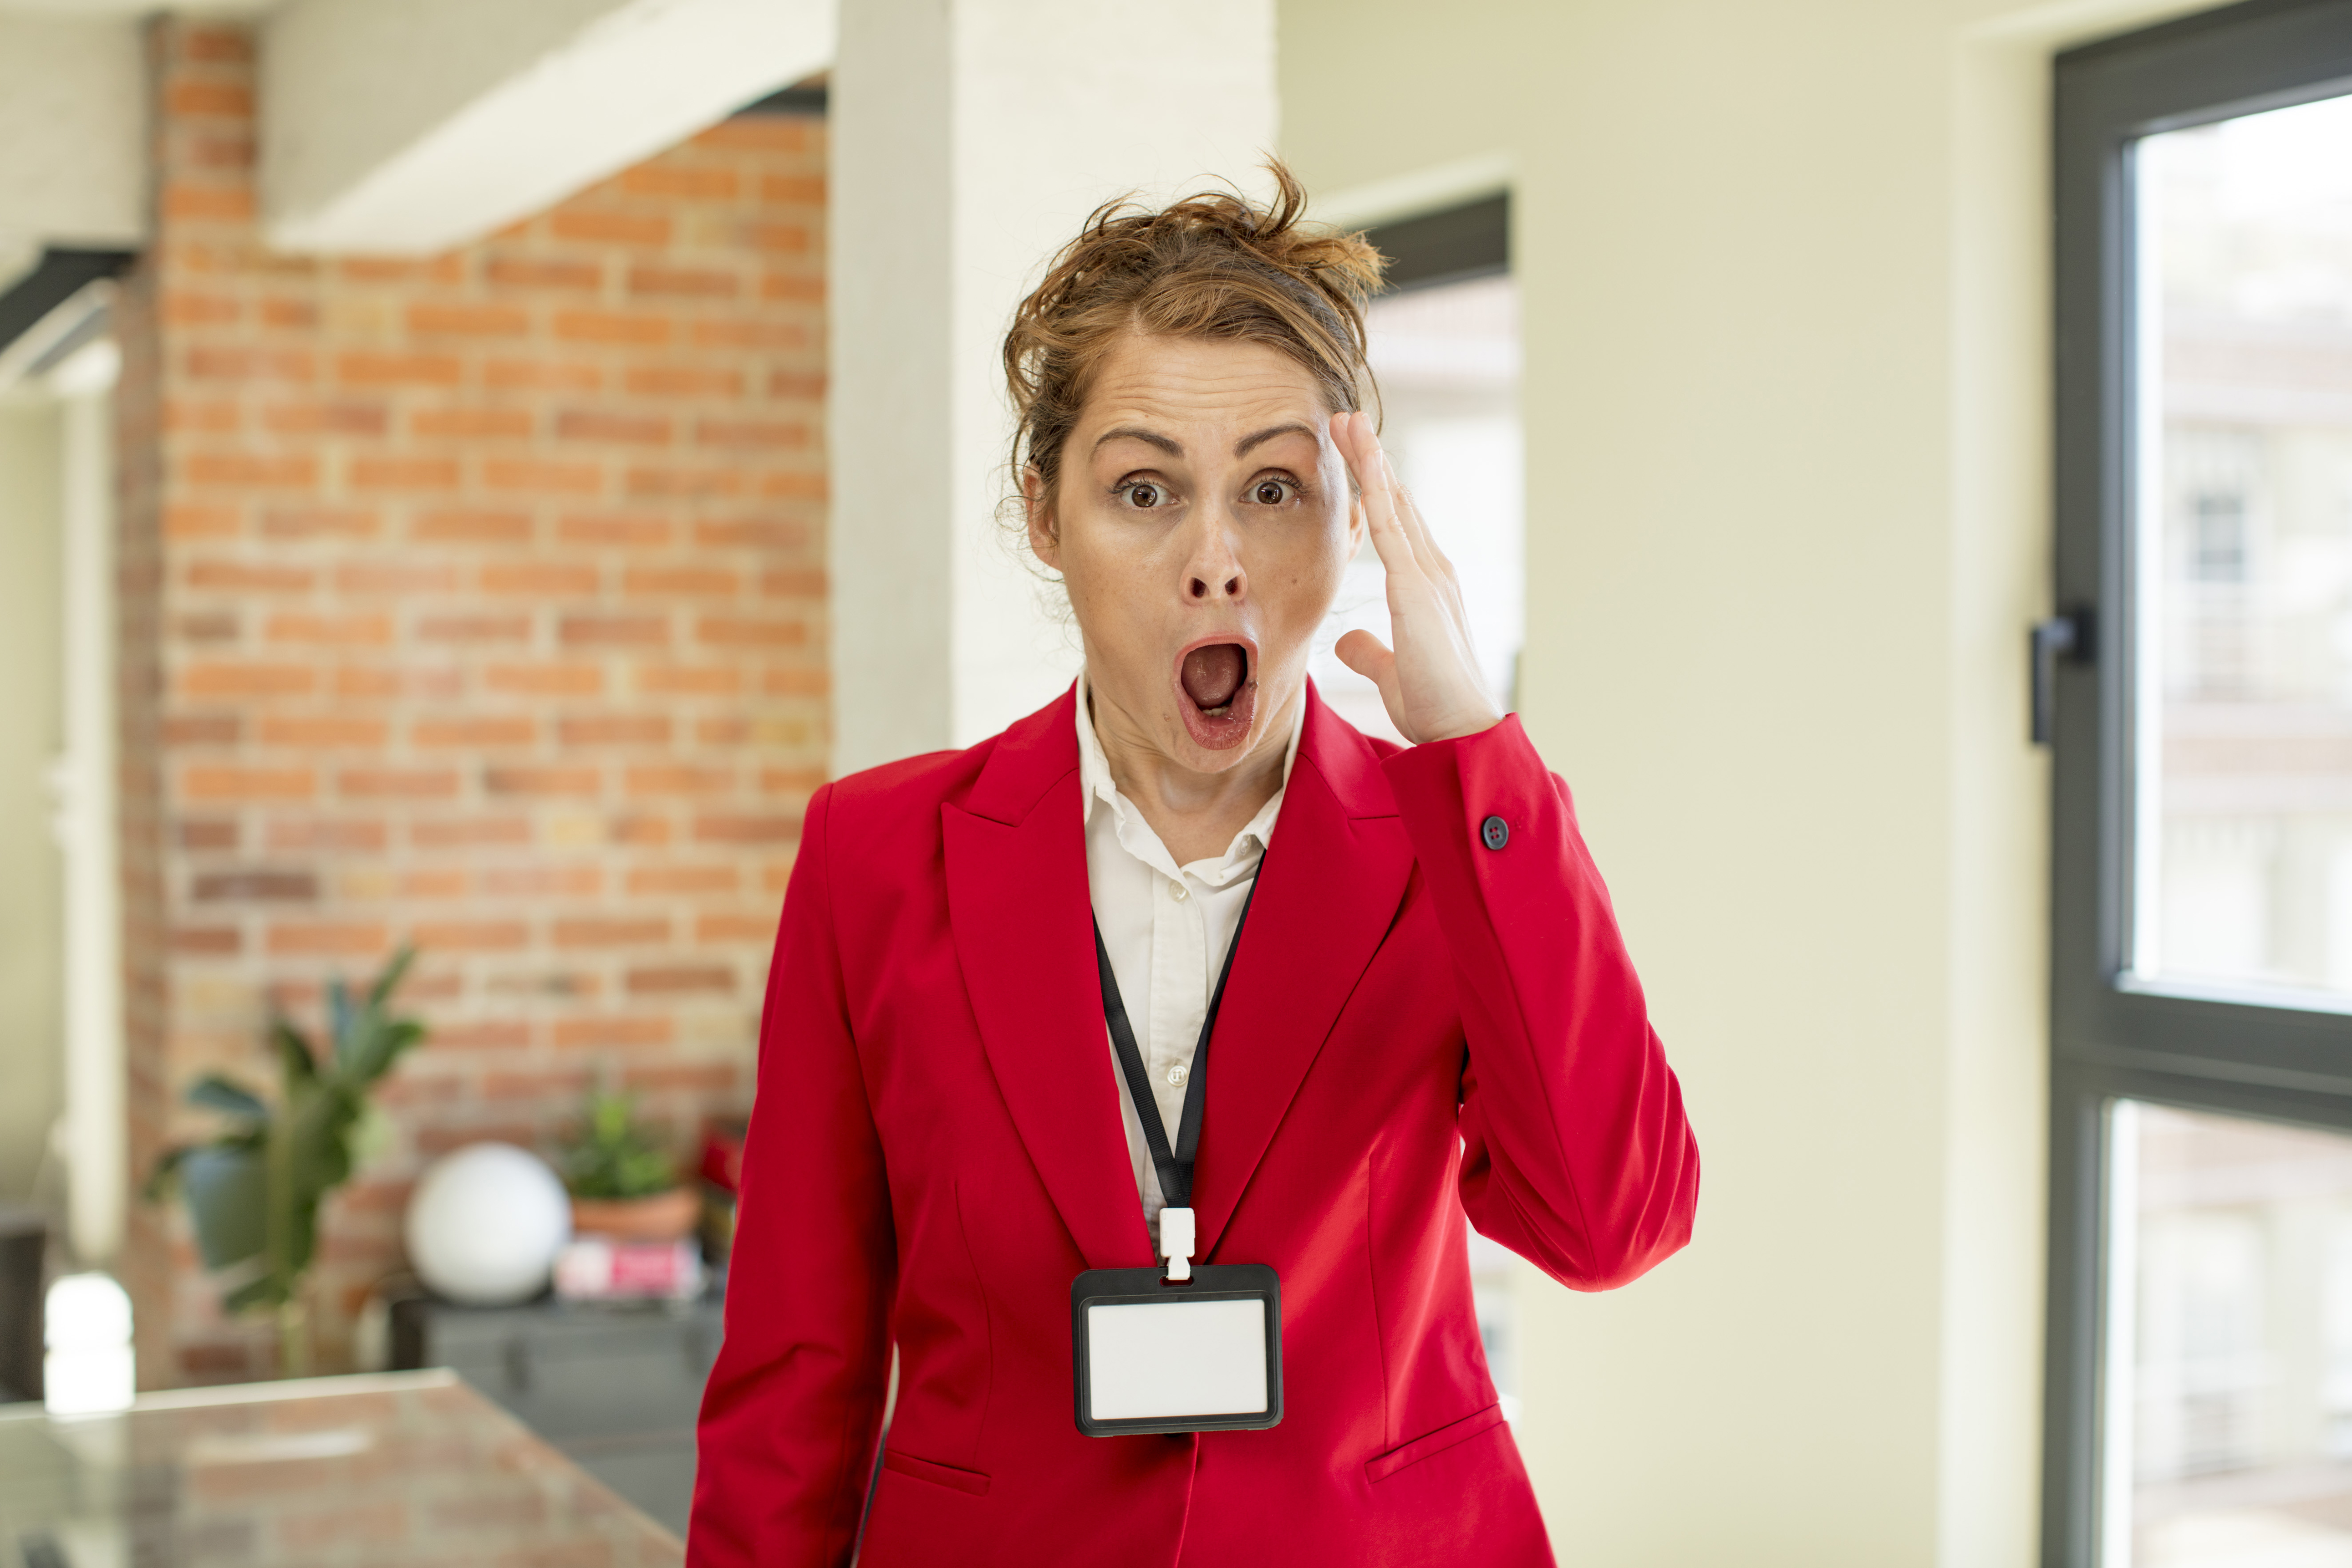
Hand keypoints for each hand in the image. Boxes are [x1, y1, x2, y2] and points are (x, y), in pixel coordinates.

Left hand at [1330, 411, 1506, 744]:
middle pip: (1396, 503)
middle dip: (1371, 460)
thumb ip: (1371, 651)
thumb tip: (1350, 641)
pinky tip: (1363, 458)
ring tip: (1349, 421)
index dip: (1376, 490)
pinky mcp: (1417, 587)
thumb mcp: (1391, 672)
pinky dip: (1375, 489)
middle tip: (1347, 420)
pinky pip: (1390, 528)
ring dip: (1370, 460)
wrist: (1462, 730)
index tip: (1355, 457)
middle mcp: (1433, 571)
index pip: (1396, 527)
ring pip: (1394, 504)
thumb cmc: (1434, 706)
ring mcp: (1429, 575)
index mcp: (1426, 588)